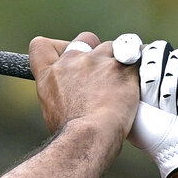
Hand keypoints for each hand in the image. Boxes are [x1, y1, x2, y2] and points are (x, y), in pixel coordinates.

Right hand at [29, 32, 139, 159]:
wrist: (89, 138)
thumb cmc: (72, 136)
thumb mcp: (53, 113)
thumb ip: (61, 94)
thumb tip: (71, 97)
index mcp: (49, 75)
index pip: (42, 46)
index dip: (57, 47)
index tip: (66, 54)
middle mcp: (71, 62)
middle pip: (84, 39)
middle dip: (94, 49)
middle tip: (102, 72)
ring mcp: (96, 61)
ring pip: (112, 48)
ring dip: (116, 63)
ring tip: (120, 87)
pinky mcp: (120, 66)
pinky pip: (134, 57)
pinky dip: (136, 69)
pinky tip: (136, 84)